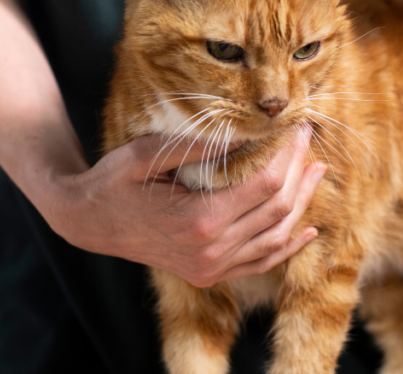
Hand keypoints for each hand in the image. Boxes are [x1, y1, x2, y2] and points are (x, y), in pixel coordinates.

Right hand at [49, 128, 325, 287]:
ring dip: (302, 205)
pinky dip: (287, 246)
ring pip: (276, 238)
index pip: (265, 186)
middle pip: (278, 211)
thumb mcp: (147, 154)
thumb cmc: (112, 182)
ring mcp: (211, 267)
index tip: (297, 130)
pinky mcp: (208, 274)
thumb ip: (198, 146)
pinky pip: (260, 263)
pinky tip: (306, 230)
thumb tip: (247, 131)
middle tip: (309, 142)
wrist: (87, 222)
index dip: (288, 156)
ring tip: (316, 174)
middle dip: (300, 173)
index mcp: (198, 219)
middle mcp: (211, 250)